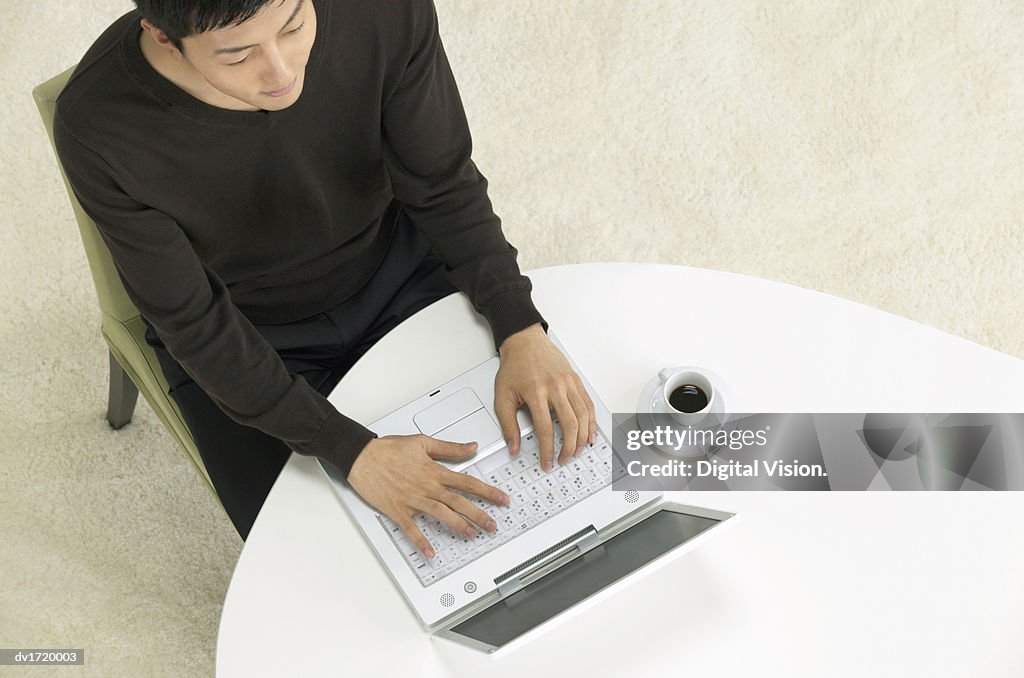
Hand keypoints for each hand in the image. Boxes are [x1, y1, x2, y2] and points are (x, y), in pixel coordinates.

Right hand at [347, 435, 509, 558]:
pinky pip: (411, 528)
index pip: (467, 482)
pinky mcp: (397, 510)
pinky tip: (430, 552)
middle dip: (478, 514)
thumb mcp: (422, 442)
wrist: (361, 456)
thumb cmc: (389, 449)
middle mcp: (426, 486)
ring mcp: (412, 499)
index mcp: (434, 471)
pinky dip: (420, 541)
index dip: (487, 491)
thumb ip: (450, 448)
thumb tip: (471, 447)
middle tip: (492, 525)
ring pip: (440, 513)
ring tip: (471, 534)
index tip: (501, 499)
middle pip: (458, 501)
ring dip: (457, 525)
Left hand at [494, 324, 596, 470]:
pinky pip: (588, 404)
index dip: (547, 450)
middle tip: (564, 460)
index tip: (547, 462)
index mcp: (536, 392)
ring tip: (577, 451)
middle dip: (568, 448)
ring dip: (582, 437)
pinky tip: (589, 433)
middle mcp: (555, 387)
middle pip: (569, 424)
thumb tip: (513, 446)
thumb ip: (508, 424)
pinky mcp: (576, 380)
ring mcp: (568, 383)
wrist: (525, 342)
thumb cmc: (514, 366)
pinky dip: (592, 421)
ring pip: (583, 416)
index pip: (545, 429)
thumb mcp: (502, 395)